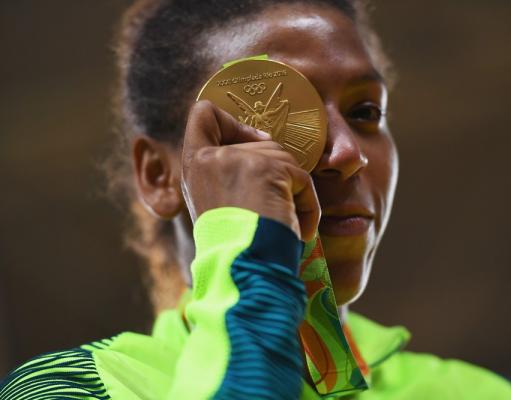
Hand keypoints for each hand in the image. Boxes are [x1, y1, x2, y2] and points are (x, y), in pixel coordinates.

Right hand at [181, 100, 320, 241]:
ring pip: (285, 158)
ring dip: (293, 191)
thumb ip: (229, 170)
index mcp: (195, 165)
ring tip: (282, 222)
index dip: (230, 120)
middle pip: (259, 140)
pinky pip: (303, 178)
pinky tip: (299, 229)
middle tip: (268, 208)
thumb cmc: (235, 245)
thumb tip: (265, 140)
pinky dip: (308, 205)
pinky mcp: (268, 169)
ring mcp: (239, 160)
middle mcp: (212, 157)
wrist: (244, 271)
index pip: (203, 114)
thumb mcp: (218, 202)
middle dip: (275, 173)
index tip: (249, 141)